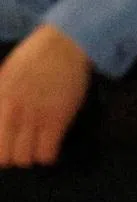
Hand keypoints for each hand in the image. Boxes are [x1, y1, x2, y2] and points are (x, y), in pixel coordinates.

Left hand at [0, 24, 91, 166]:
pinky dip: (49, 154)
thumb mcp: (5, 75)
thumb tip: (0, 120)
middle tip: (23, 146)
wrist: (66, 42)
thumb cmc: (35, 55)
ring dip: (31, 155)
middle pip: (6, 157)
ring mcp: (36, 117)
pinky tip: (52, 143)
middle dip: (14, 156)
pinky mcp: (58, 118)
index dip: (2, 149)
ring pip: (26, 159)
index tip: (9, 144)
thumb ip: (0, 98)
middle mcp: (13, 113)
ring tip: (39, 145)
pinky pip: (48, 153)